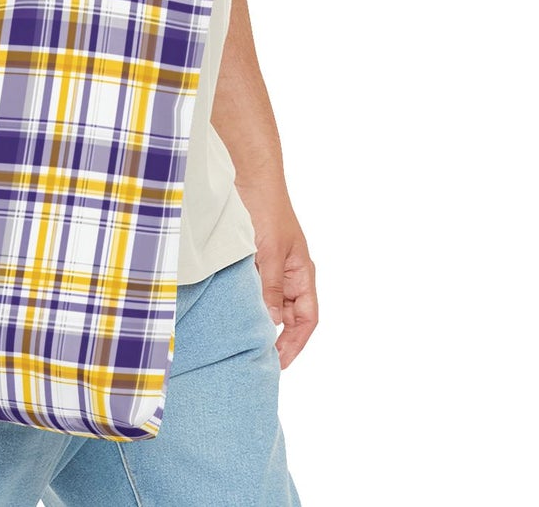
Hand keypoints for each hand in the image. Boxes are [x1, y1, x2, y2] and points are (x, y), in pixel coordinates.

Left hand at [249, 198, 318, 368]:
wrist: (249, 176)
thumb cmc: (267, 209)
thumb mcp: (270, 252)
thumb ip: (271, 288)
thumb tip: (271, 323)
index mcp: (302, 272)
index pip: (307, 318)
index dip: (296, 343)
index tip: (278, 362)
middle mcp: (289, 273)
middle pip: (288, 316)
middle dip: (276, 338)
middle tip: (256, 358)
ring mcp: (270, 266)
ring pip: (268, 303)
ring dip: (259, 321)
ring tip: (242, 342)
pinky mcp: (251, 259)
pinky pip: (252, 288)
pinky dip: (245, 302)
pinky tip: (232, 312)